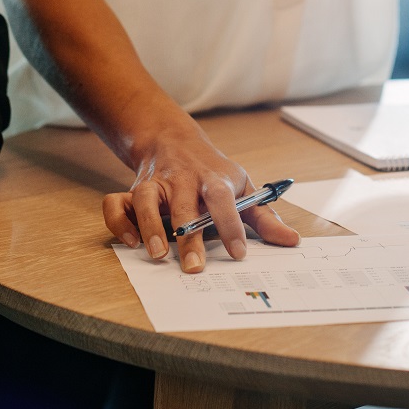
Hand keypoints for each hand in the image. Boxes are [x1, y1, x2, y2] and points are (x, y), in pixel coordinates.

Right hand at [101, 119, 298, 273]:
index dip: (231, 225)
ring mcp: (156, 183)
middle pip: (185, 204)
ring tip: (158, 255)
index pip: (223, 199)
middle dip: (188, 237)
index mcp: (214, 179)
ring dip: (150, 226)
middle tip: (195, 268)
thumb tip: (292, 241)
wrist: (175, 140)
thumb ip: (264, 217)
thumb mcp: (243, 186)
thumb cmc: (213, 172)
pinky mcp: (134, 189)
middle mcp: (183, 179)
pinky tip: (131, 243)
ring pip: (147, 199)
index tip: (239, 254)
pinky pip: (116, 203)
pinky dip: (119, 222)